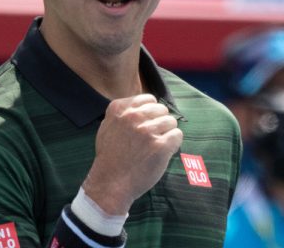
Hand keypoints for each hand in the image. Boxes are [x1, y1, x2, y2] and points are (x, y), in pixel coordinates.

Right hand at [82, 94, 182, 214]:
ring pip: (171, 121)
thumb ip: (122, 114)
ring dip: (167, 133)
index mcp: (119, 108)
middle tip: (152, 138)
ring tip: (156, 146)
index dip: (150, 112)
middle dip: (160, 122)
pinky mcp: (161, 145)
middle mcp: (133, 116)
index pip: (148, 99)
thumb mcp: (106, 127)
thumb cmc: (110, 157)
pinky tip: (163, 151)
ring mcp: (147, 130)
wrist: (111, 183)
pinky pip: (177, 135)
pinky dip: (174, 143)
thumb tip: (143, 106)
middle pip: (161, 109)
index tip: (146, 124)